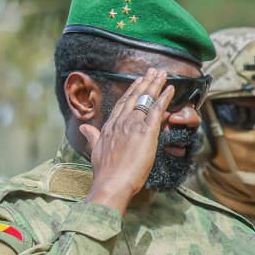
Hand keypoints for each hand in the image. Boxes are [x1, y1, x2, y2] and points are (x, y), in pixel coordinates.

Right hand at [82, 67, 172, 210]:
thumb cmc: (105, 172)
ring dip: (156, 85)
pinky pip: (157, 110)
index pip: (123, 103)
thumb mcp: (95, 150)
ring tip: (163, 74)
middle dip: (145, 82)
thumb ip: (92, 137)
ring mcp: (133, 125)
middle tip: (154, 71)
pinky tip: (170, 89)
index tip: (139, 81)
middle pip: (135, 97)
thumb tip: (83, 128)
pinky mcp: (146, 132)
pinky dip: (164, 98)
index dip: (132, 91)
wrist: (111, 183)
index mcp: (110, 126)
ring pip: (146, 100)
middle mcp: (121, 122)